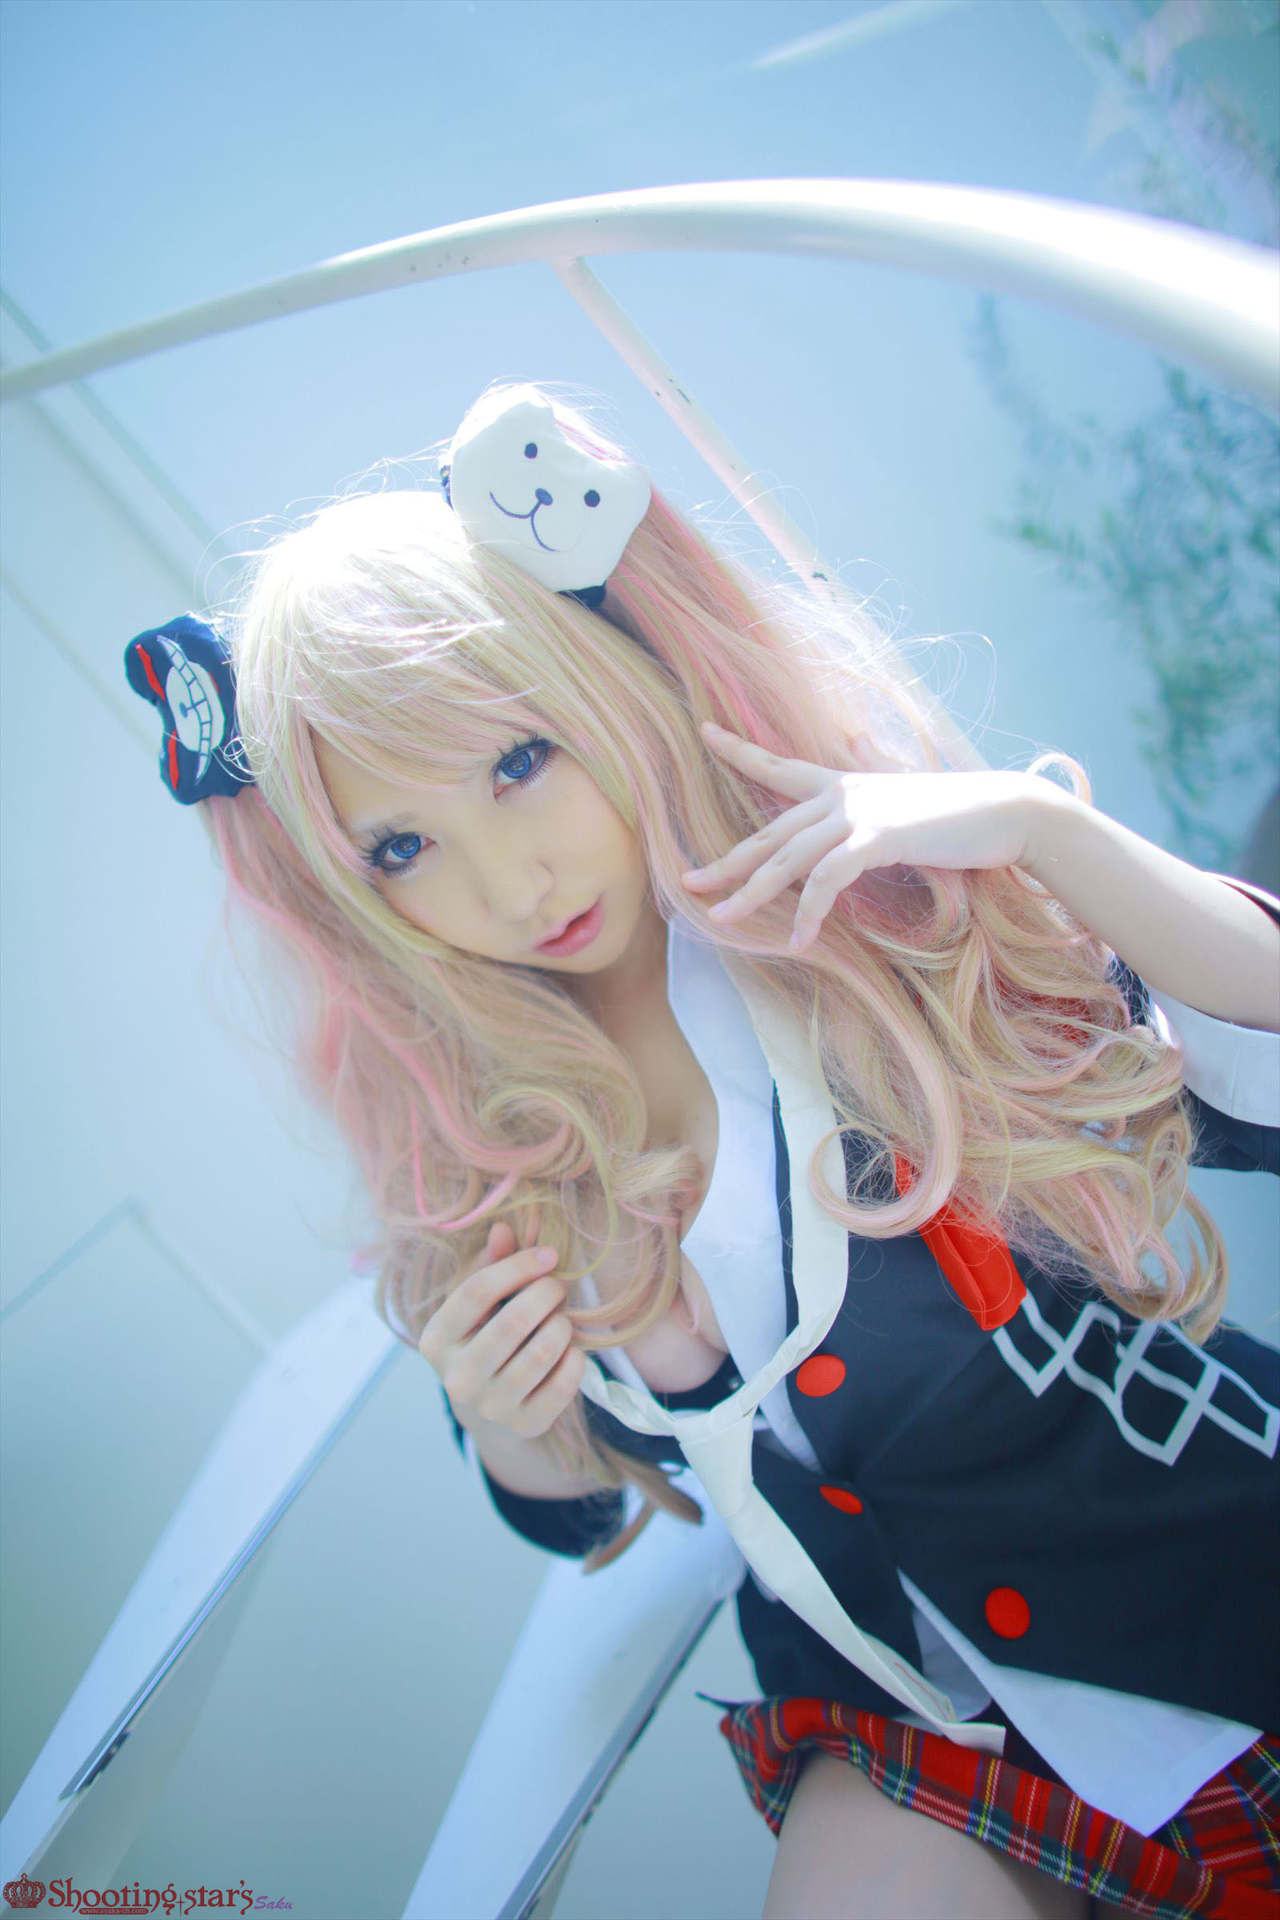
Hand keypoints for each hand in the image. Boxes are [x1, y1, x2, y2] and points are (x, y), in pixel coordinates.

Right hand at [418, 1215, 584, 1438]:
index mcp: (436, 1340)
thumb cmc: (485, 1336)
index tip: (548, 1255)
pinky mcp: (525, 1424)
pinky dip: (576, 1358)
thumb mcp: (480, 1302)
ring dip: (562, 1325)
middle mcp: (457, 1378)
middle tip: (558, 1287)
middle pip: (512, 1321)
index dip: (518, 1266)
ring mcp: (490, 1406)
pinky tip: (569, 1351)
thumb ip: (491, 1264)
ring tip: (561, 1319)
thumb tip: (503, 1229)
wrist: (491, 1406)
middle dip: (546, 1294)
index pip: (476, 1291)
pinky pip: (565, 1381)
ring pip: (543, 1351)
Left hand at [681, 721, 1043, 949]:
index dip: (740, 751)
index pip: (780, 766)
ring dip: (752, 893)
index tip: (705, 734)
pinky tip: (799, 941)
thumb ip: (871, 806)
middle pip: (770, 832)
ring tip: (722, 921)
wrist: (1007, 812)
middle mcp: (843, 794)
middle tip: (688, 883)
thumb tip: (855, 797)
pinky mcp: (879, 837)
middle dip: (727, 861)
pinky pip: (829, 880)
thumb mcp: (904, 807)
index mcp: (844, 784)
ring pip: (788, 858)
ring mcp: (859, 813)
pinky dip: (811, 911)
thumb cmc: (960, 817)